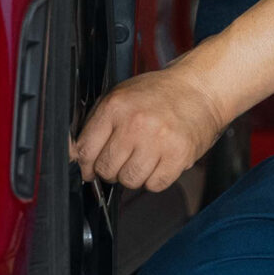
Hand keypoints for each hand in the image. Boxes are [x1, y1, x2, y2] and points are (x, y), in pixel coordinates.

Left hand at [71, 65, 226, 192]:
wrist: (200, 89)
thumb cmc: (160, 93)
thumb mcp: (121, 97)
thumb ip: (95, 124)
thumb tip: (73, 155)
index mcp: (115, 106)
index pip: (85, 150)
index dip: (85, 165)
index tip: (89, 168)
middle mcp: (135, 123)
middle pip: (106, 169)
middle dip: (110, 170)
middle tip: (122, 160)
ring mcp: (158, 140)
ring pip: (129, 181)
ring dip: (133, 176)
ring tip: (142, 159)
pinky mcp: (178, 156)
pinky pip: (155, 185)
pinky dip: (154, 180)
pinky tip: (158, 163)